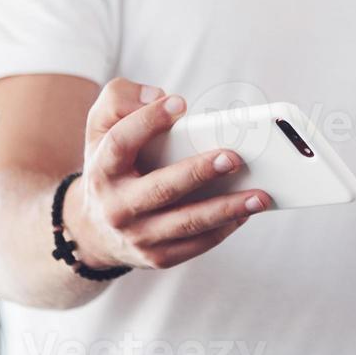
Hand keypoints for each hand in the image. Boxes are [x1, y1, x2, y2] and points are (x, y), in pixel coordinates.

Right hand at [64, 78, 269, 270]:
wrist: (94, 228)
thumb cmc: (112, 163)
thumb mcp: (102, 126)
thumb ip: (120, 99)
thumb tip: (158, 96)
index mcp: (102, 168)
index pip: (121, 142)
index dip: (149, 121)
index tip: (180, 103)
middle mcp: (117, 206)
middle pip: (162, 188)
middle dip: (199, 172)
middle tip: (235, 157)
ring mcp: (137, 236)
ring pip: (186, 222)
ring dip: (226, 208)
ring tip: (261, 194)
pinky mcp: (157, 257)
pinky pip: (196, 244)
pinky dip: (225, 228)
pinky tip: (248, 211)